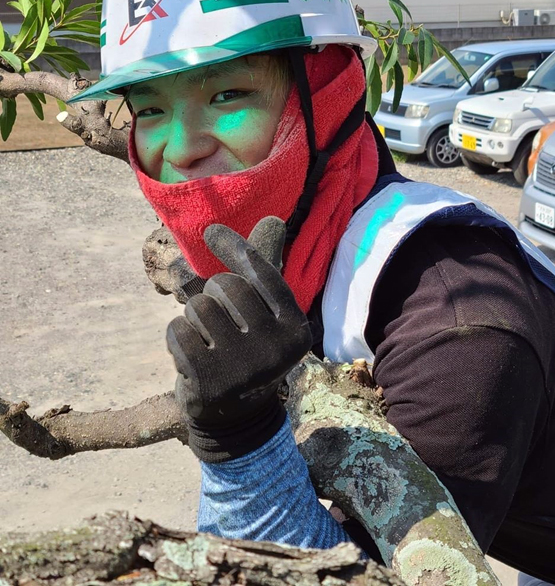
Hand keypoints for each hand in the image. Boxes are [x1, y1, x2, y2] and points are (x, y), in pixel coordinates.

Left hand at [167, 217, 311, 462]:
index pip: (261, 274)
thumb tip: (273, 217)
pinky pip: (177, 330)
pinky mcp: (209, 381)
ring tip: (207, 341)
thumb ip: (263, 272)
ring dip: (194, 318)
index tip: (210, 231)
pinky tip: (191, 357)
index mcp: (295, 329)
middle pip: (224, 286)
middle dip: (212, 295)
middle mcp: (276, 348)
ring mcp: (243, 367)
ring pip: (197, 306)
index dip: (234, 248)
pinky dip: (177, 338)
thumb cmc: (248, 352)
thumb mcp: (263, 314)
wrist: (235, 418)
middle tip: (218, 322)